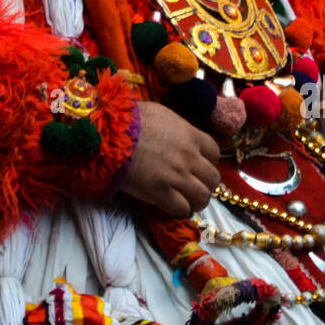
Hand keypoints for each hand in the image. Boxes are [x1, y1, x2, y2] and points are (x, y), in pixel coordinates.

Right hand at [120, 101, 220, 217]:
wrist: (109, 133)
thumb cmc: (131, 118)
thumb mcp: (161, 114)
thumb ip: (178, 127)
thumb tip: (180, 135)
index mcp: (190, 135)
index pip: (214, 152)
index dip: (208, 161)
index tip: (198, 164)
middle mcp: (189, 157)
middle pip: (212, 178)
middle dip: (205, 183)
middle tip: (193, 185)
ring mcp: (176, 176)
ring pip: (202, 197)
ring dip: (196, 200)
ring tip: (186, 199)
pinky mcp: (160, 193)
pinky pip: (182, 209)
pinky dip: (180, 210)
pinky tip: (171, 205)